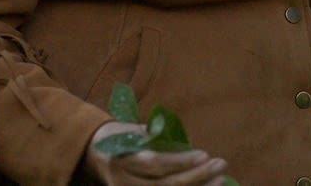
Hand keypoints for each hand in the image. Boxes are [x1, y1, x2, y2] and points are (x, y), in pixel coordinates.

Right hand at [83, 121, 228, 185]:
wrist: (90, 154)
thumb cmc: (116, 137)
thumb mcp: (130, 131)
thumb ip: (153, 137)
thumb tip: (184, 143)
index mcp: (122, 159)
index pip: (155, 164)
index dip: (180, 161)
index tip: (204, 154)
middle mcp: (124, 182)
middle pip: (164, 185)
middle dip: (196, 177)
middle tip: (220, 165)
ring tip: (220, 180)